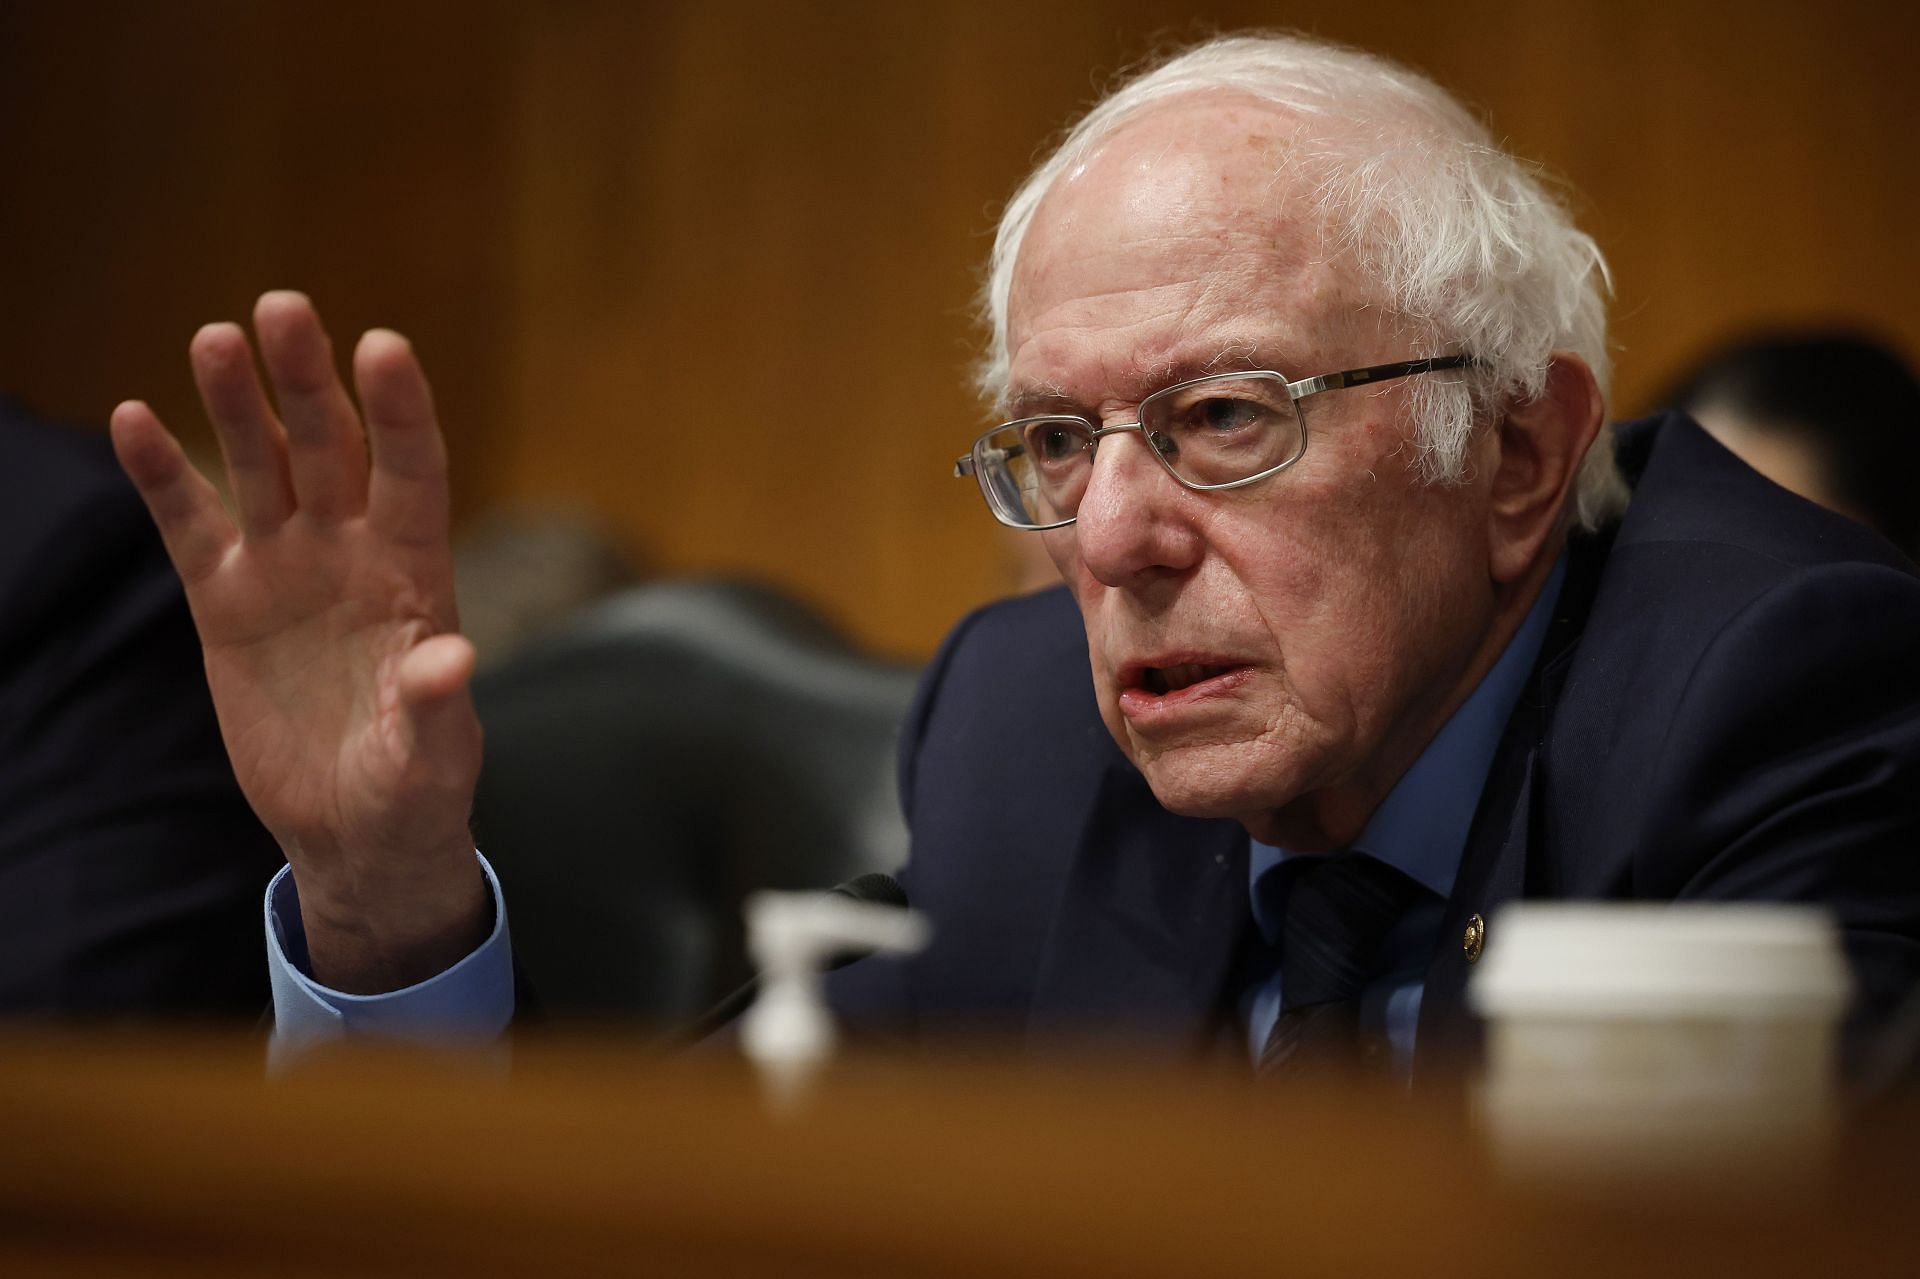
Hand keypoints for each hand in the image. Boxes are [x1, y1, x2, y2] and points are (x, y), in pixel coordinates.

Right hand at [111, 292, 487, 992]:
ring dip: (236, 406)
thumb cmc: (413, 787)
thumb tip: (451, 658)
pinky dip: (161, 476)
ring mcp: (286, 568)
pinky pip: (189, 524)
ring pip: (258, 467)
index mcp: (417, 575)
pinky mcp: (226, 599)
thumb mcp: (431, 758)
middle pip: (330, 448)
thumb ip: (435, 707)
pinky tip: (132, 417)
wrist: (352, 827)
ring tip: (214, 338)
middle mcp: (352, 552)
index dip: (401, 413)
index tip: (385, 347)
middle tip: (283, 307)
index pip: (415, 474)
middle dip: (308, 382)